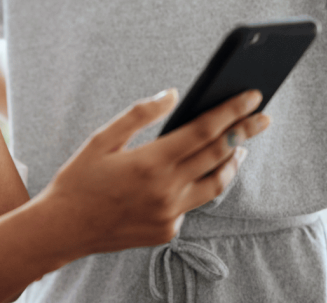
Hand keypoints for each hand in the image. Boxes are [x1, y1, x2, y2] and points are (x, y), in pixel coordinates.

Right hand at [37, 88, 270, 255]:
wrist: (63, 229)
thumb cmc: (78, 180)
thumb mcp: (101, 139)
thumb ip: (139, 115)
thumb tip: (172, 95)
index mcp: (150, 162)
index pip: (203, 131)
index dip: (231, 111)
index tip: (251, 96)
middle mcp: (166, 190)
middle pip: (219, 154)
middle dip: (245, 131)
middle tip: (263, 116)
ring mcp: (170, 214)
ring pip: (216, 184)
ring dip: (232, 162)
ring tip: (240, 145)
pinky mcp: (167, 230)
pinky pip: (193, 204)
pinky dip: (201, 185)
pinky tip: (200, 173)